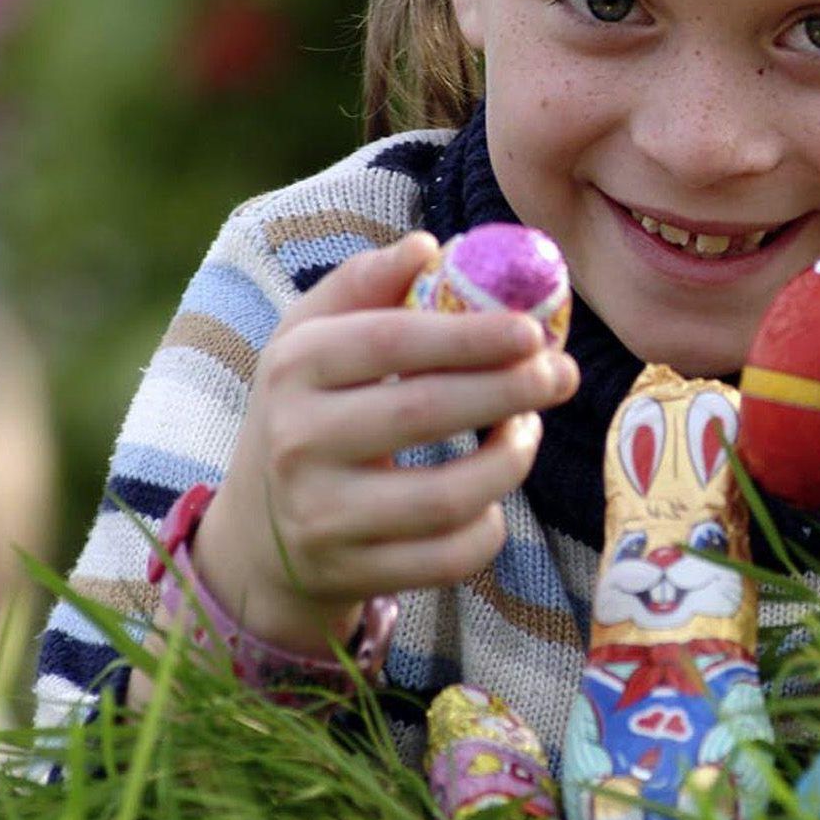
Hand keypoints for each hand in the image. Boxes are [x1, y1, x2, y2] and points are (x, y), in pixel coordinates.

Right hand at [192, 232, 578, 654]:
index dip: (468, 334)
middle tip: (560, 374)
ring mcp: (322, 516)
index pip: (390, 340)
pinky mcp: (352, 573)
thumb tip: (430, 245)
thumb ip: (366, 283)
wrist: (258, 532)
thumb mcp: (312, 337)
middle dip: (508, 389)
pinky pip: (448, 557)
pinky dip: (488, 526)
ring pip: (446, 497)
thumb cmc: (308, 409)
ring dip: (509, 460)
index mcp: (293, 366)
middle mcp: (298, 441)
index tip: (532, 328)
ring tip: (527, 430)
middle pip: (423, 411)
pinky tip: (492, 496)